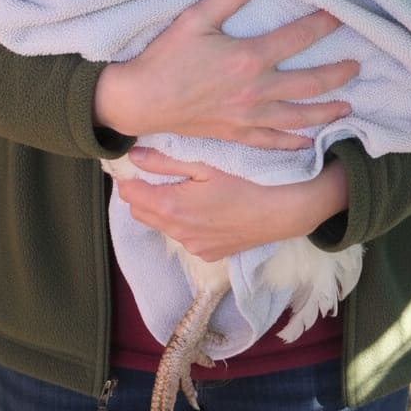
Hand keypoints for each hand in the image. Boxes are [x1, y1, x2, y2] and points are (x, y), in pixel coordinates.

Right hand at [94, 0, 357, 148]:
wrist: (142, 100)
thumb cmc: (166, 57)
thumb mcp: (195, 18)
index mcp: (249, 57)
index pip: (298, 38)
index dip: (324, 25)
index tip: (342, 15)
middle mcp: (256, 90)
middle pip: (310, 83)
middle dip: (337, 74)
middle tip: (357, 66)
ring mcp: (249, 117)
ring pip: (299, 117)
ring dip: (326, 111)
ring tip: (347, 107)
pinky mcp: (238, 135)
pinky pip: (274, 142)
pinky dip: (295, 142)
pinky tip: (309, 142)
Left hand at [116, 147, 348, 261]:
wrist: (282, 211)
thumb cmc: (246, 180)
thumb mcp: (205, 164)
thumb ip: (165, 161)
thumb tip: (133, 156)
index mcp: (171, 208)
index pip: (130, 195)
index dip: (127, 177)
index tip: (133, 164)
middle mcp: (177, 233)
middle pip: (140, 213)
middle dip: (141, 193)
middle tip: (155, 173)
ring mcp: (193, 247)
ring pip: (162, 226)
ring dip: (162, 209)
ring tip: (182, 187)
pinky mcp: (209, 254)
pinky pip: (184, 237)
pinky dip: (184, 223)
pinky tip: (203, 207)